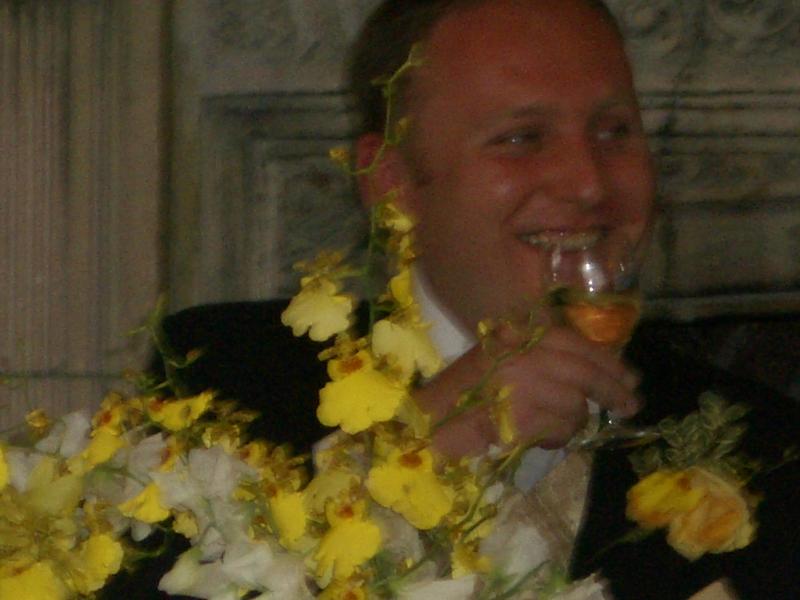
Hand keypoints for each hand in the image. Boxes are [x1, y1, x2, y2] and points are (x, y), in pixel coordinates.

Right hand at [414, 323, 639, 456]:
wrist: (431, 419)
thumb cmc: (465, 390)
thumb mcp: (503, 356)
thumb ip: (541, 353)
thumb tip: (598, 368)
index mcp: (519, 334)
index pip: (576, 343)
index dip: (608, 361)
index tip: (629, 375)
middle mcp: (524, 354)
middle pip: (586, 372)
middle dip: (613, 390)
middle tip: (632, 404)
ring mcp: (525, 385)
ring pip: (576, 406)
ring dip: (574, 421)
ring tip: (555, 426)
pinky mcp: (524, 417)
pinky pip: (559, 429)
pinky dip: (557, 437)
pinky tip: (541, 438)